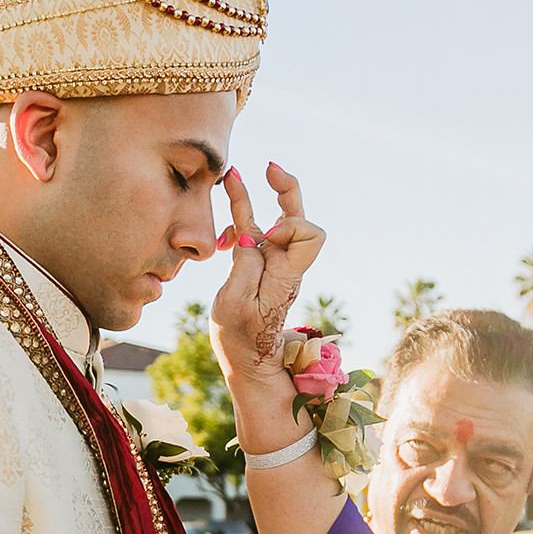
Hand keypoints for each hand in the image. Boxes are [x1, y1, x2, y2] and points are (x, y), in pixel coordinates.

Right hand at [209, 164, 327, 455]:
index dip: (292, 224)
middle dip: (286, 189)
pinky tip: (221, 233)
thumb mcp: (234, 306)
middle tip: (268, 167)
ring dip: (256, 198)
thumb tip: (249, 236)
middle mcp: (286, 265)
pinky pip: (254, 235)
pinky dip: (240, 224)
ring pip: (275, 221)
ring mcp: (273, 265)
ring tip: (233, 177)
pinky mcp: (259, 268)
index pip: (311, 234)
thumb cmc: (241, 341)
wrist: (248, 366)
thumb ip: (243, 266)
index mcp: (287, 274)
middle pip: (299, 217)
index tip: (267, 235)